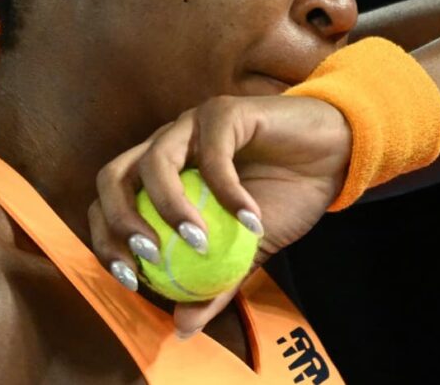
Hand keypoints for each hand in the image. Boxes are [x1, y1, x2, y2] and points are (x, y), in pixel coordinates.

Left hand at [88, 94, 351, 339]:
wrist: (331, 159)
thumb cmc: (283, 199)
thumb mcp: (246, 254)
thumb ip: (214, 285)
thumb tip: (183, 328)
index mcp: (158, 177)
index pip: (109, 204)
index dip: (107, 241)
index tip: (131, 279)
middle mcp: (166, 146)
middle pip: (113, 176)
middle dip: (120, 221)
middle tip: (149, 258)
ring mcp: (191, 125)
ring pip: (155, 159)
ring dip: (170, 207)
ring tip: (199, 243)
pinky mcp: (224, 111)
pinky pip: (213, 151)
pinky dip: (227, 190)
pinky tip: (250, 220)